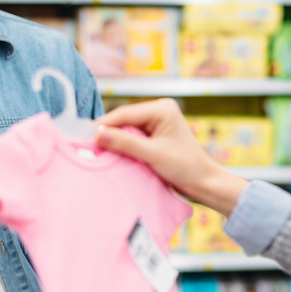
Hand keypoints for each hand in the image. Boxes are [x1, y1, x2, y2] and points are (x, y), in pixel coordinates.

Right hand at [94, 98, 247, 216]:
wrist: (202, 183)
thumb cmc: (184, 167)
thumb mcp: (152, 154)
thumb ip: (125, 143)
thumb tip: (97, 134)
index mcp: (161, 109)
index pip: (125, 114)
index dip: (105, 125)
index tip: (87, 138)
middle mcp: (158, 111)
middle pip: (123, 120)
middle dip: (108, 133)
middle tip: (90, 146)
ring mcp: (156, 123)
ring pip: (126, 128)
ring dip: (114, 140)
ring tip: (97, 150)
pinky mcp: (154, 135)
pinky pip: (131, 137)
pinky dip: (122, 145)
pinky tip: (112, 153)